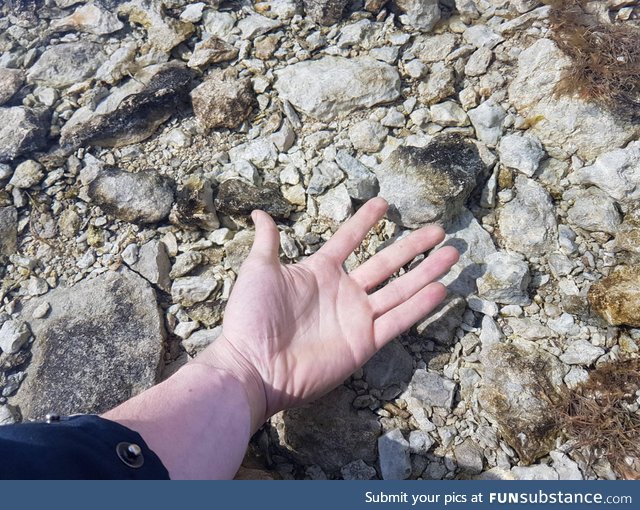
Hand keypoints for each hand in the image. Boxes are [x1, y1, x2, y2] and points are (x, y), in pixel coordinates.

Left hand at [195, 198, 458, 430]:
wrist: (253, 365)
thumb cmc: (251, 317)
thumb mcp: (258, 270)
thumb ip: (268, 242)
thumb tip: (259, 213)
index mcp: (319, 271)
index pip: (348, 240)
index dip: (364, 222)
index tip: (383, 203)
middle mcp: (343, 292)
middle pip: (385, 264)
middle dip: (412, 247)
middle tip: (438, 230)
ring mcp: (356, 318)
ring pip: (399, 290)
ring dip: (426, 272)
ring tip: (452, 254)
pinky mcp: (364, 343)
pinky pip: (396, 321)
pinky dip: (418, 306)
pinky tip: (441, 289)